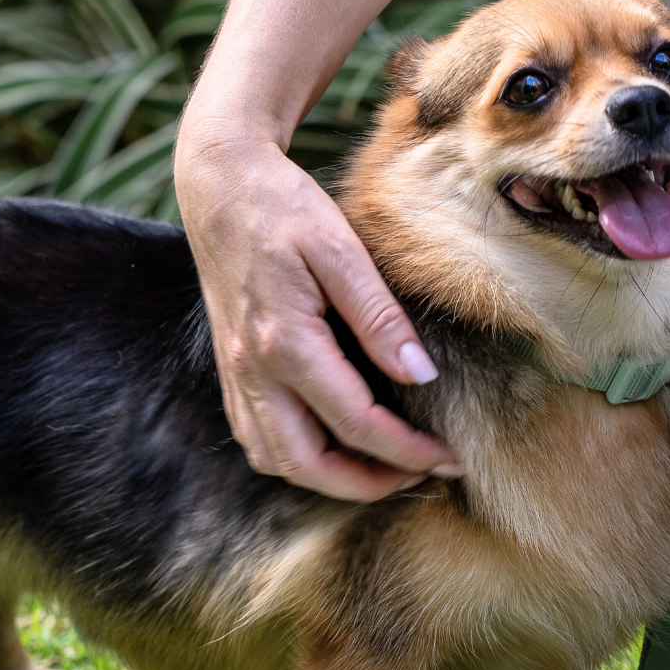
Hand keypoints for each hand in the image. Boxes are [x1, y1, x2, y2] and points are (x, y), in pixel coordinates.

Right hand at [174, 128, 461, 501]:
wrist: (219, 184)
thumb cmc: (284, 207)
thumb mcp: (342, 249)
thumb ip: (379, 318)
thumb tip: (420, 374)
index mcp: (286, 341)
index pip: (356, 423)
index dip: (407, 450)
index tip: (450, 456)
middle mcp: (253, 370)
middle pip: (308, 465)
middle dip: (367, 485)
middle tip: (417, 474)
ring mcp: (236, 375)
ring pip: (276, 461)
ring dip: (329, 479)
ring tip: (378, 466)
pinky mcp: (230, 372)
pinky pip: (257, 439)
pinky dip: (295, 458)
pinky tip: (329, 444)